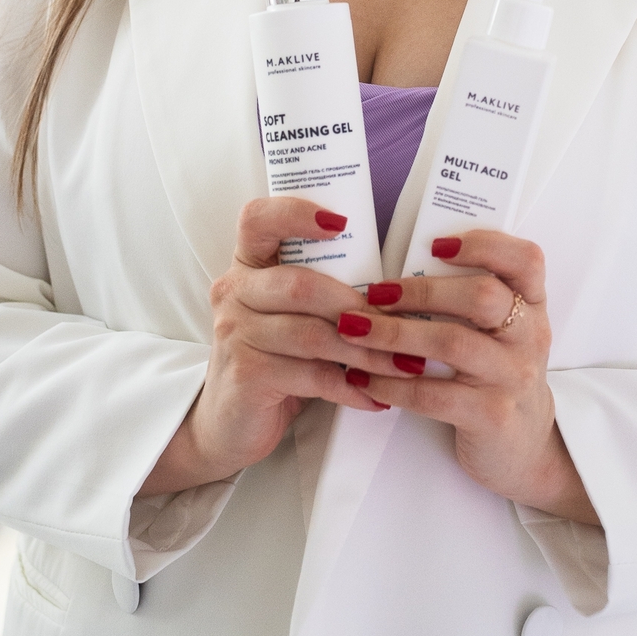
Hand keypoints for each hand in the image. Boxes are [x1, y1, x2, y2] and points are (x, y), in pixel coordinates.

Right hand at [139, 196, 420, 495]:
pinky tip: (376, 397)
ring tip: (405, 365)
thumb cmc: (277, 360)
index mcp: (248, 264)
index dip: (296, 212)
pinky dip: (351, 388)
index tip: (341, 222)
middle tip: (403, 325)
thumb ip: (323, 291)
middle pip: (300, 284)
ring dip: (368, 352)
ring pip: (313, 334)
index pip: (258, 218)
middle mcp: (233, 291)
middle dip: (359, 306)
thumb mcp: (292, 316)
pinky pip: (312, 375)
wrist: (231, 423)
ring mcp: (234, 332)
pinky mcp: (245, 373)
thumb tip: (397, 289)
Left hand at [335, 231, 599, 526]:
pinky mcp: (492, 416)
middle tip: (373, 293)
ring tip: (353, 329)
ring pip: (453, 342)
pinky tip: (362, 378)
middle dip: (420, 290)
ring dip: (395, 332)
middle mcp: (531, 337)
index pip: (525, 259)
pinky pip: (435, 394)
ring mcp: (514, 378)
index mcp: (532, 306)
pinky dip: (391, 383)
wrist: (524, 448)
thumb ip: (467, 302)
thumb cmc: (496, 377)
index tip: (434, 246)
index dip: (483, 244)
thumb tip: (392, 275)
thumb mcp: (500, 334)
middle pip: (482, 296)